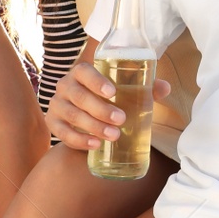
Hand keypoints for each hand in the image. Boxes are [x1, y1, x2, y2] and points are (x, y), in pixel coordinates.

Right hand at [44, 60, 171, 148]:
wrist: (86, 113)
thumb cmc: (110, 98)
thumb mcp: (126, 91)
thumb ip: (145, 88)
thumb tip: (165, 88)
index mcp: (81, 72)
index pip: (84, 71)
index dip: (97, 81)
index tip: (113, 92)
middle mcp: (65, 85)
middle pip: (79, 96)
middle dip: (100, 109)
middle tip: (121, 119)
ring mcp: (57, 105)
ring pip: (72, 115)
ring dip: (93, 126)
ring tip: (113, 135)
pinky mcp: (53, 123)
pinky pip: (62, 133)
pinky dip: (79, 140)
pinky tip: (95, 145)